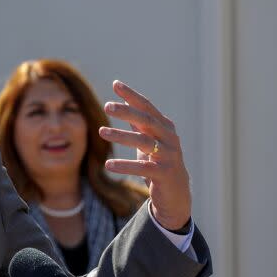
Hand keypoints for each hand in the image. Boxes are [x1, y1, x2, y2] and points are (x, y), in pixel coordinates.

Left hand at [99, 80, 190, 230]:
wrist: (176, 192)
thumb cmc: (159, 161)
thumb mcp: (148, 139)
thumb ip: (138, 122)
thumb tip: (122, 101)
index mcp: (164, 127)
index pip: (147, 107)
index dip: (132, 95)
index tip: (116, 84)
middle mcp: (169, 138)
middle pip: (147, 121)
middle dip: (127, 112)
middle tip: (107, 106)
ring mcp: (169, 155)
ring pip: (144, 142)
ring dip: (122, 136)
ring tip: (101, 132)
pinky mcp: (164, 173)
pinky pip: (143, 167)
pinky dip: (126, 165)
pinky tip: (108, 164)